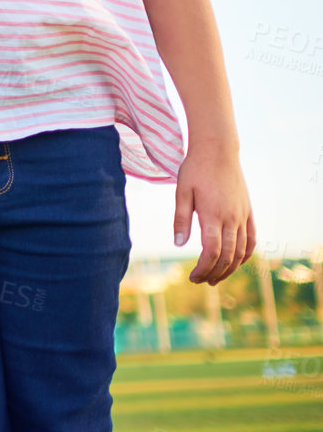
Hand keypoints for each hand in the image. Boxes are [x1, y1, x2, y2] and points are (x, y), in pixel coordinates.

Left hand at [173, 145, 254, 284]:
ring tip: (216, 278)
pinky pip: (251, 239)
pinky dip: (245, 254)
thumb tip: (179, 244)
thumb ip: (181, 219)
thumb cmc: (195, 168)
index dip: (203, 269)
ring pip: (241, 251)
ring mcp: (242, 216)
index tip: (192, 277)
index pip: (212, 252)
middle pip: (227, 257)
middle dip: (214, 273)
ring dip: (229, 268)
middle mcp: (231, 219)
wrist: (218, 150)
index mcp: (213, 215)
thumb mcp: (182, 191)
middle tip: (200, 281)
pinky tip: (236, 261)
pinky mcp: (248, 211)